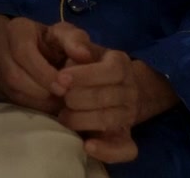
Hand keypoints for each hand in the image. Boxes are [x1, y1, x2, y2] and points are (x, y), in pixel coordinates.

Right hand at [0, 13, 66, 113]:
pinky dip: (27, 108)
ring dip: (36, 103)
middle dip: (41, 91)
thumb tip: (85, 57)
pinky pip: (5, 101)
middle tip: (63, 100)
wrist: (13, 43)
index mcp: (16, 29)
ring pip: (9, 92)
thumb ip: (75, 41)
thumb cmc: (44, 40)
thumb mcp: (62, 33)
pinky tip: (42, 108)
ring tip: (56, 106)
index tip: (64, 86)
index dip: (44, 73)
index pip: (24, 52)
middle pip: (14, 76)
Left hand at [45, 23, 179, 163]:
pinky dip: (108, 151)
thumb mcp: (75, 44)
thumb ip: (73, 40)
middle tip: (59, 98)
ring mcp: (128, 114)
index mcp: (120, 63)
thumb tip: (79, 51)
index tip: (60, 79)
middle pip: (107, 97)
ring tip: (63, 116)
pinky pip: (125, 149)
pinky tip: (87, 145)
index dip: (85, 76)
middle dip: (78, 99)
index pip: (111, 70)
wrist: (101, 85)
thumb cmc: (80, 63)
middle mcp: (129, 89)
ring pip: (110, 120)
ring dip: (82, 120)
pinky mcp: (125, 136)